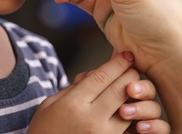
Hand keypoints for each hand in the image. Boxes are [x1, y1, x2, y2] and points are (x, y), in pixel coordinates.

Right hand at [28, 52, 169, 133]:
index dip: (117, 63)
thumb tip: (93, 75)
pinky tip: (132, 110)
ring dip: (136, 97)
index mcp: (74, 104)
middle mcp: (91, 120)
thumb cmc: (45, 130)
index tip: (126, 55)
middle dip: (130, 75)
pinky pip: (130, 130)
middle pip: (120, 89)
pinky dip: (135, 118)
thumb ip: (72, 88)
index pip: (101, 77)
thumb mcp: (50, 104)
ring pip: (130, 109)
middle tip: (134, 67)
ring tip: (135, 89)